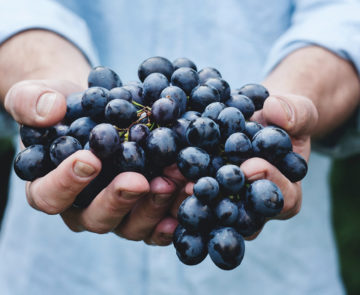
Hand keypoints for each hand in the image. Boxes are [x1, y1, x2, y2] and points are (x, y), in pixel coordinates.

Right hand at [5, 79, 186, 244]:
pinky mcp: (144, 210)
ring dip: (154, 206)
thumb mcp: (38, 96)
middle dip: (119, 200)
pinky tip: (188, 197)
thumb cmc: (65, 107)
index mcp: (50, 187)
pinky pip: (158, 224)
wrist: (98, 110)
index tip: (90, 160)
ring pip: (132, 225)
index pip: (50, 196)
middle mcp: (83, 208)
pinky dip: (174, 214)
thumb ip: (31, 102)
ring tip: (174, 181)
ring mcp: (117, 213)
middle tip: (139, 180)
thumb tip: (50, 111)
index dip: (67, 183)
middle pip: (97, 218)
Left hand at [160, 93, 318, 240]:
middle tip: (200, 186)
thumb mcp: (298, 111)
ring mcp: (228, 202)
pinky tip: (160, 172)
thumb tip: (275, 111)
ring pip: (211, 211)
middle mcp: (254, 207)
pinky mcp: (205, 192)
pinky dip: (175, 185)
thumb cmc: (281, 120)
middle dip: (221, 200)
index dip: (268, 184)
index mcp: (285, 193)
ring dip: (191, 197)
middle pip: (241, 215)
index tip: (251, 165)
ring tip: (173, 178)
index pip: (282, 199)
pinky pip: (192, 195)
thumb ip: (296, 113)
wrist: (257, 118)